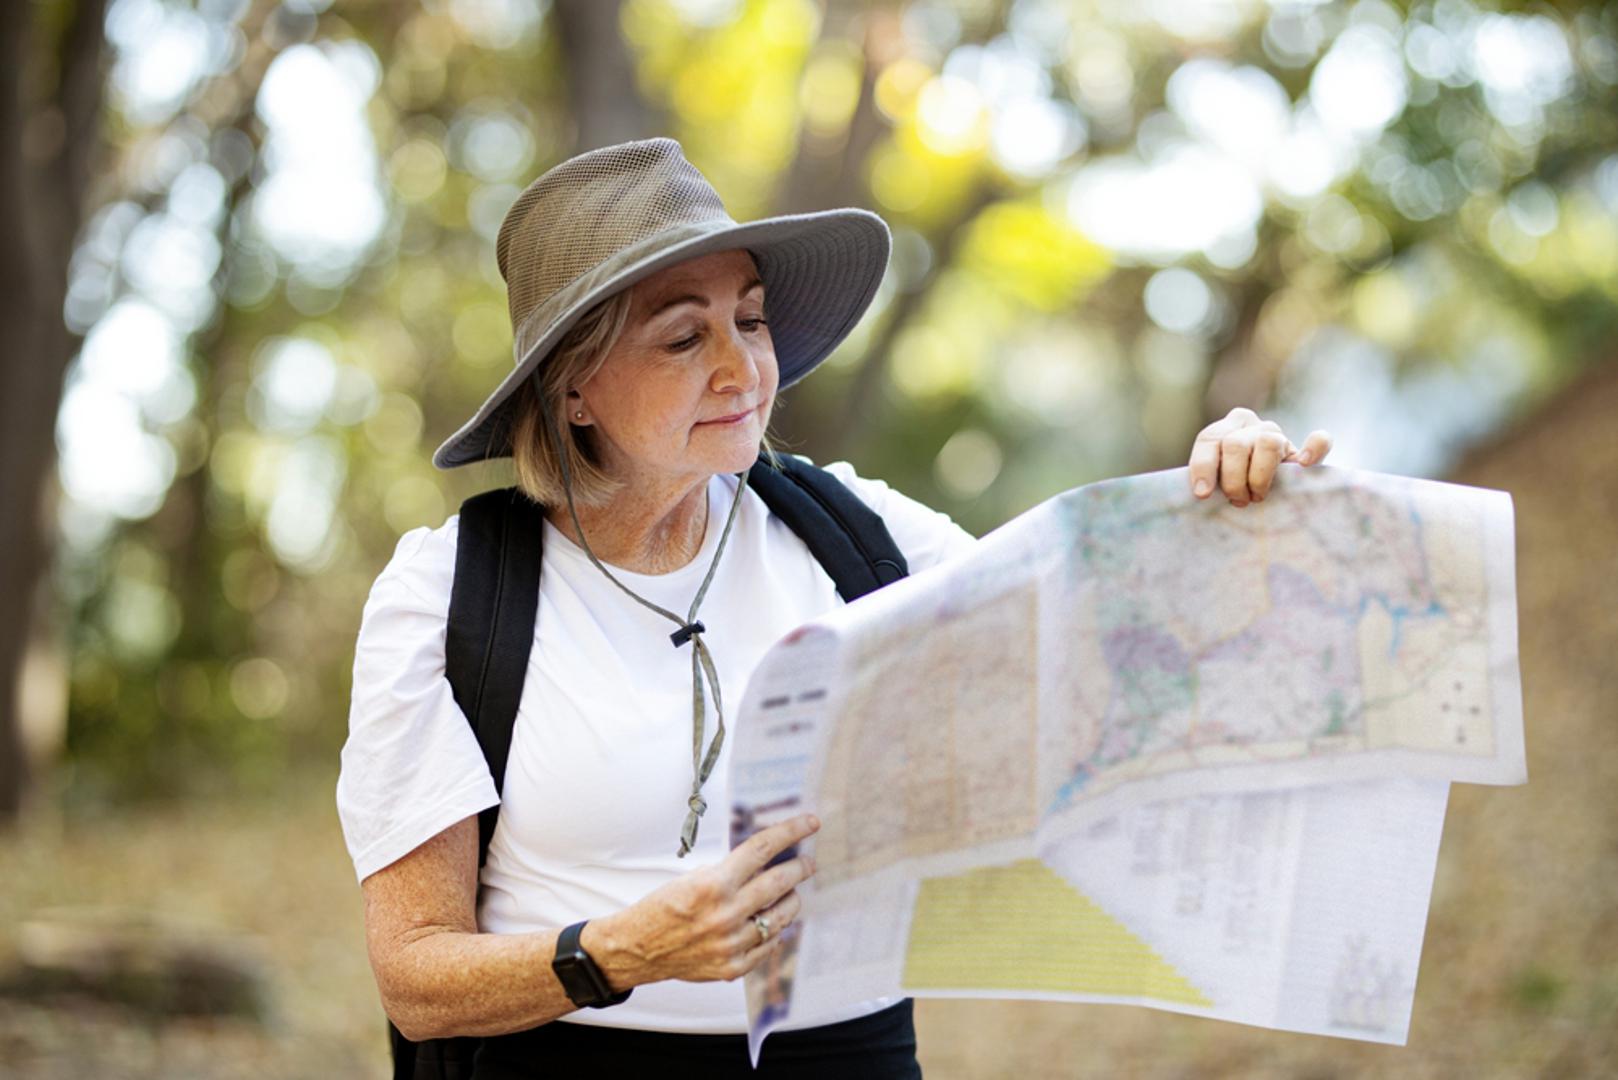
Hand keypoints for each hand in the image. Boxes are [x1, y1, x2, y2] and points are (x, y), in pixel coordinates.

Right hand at [585, 814, 818, 987]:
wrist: (638, 948)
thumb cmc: (663, 907)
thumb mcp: (692, 877)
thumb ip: (729, 872)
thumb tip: (766, 860)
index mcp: (713, 884)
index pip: (762, 849)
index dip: (791, 831)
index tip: (810, 823)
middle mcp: (725, 913)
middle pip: (780, 882)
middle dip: (800, 868)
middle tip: (808, 862)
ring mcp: (731, 943)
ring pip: (781, 916)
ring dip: (791, 900)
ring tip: (791, 893)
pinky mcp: (733, 967)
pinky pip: (769, 944)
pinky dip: (774, 930)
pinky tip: (771, 922)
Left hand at [1187, 407, 1330, 505]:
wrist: (1269, 489)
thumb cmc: (1233, 486)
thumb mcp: (1216, 478)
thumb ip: (1209, 478)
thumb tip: (1200, 493)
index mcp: (1226, 427)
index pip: (1209, 439)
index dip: (1203, 466)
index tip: (1203, 494)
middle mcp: (1251, 425)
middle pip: (1235, 445)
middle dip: (1232, 479)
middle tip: (1237, 500)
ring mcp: (1278, 435)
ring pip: (1268, 443)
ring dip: (1259, 476)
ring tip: (1257, 496)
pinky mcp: (1306, 449)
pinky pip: (1318, 441)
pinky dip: (1314, 449)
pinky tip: (1304, 464)